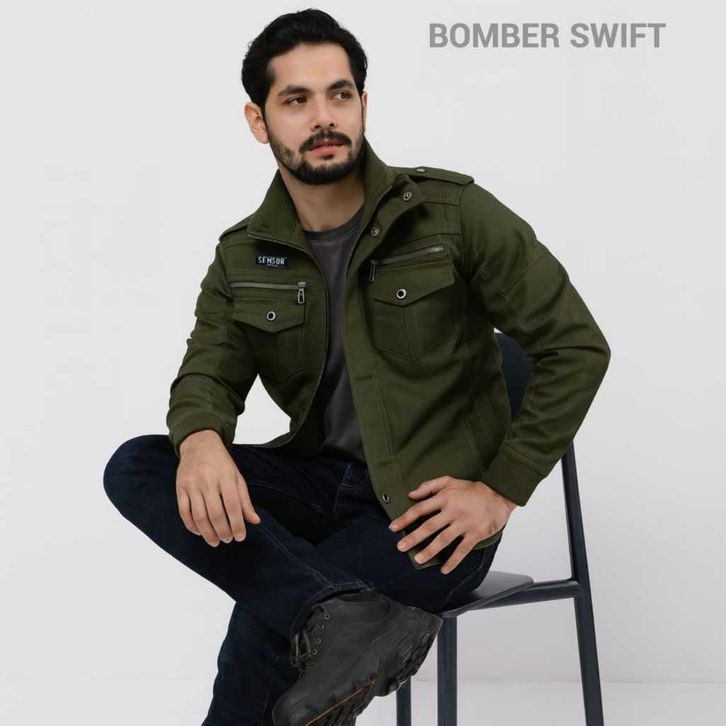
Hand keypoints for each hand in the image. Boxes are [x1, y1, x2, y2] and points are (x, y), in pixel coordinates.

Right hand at [176, 430, 260, 546]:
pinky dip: (191, 526)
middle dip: (223, 531)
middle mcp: (208, 481)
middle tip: (228, 540)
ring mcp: (192, 485)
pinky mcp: (180, 488)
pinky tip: (200, 532)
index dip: (237, 524)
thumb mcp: (237, 477)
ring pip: (199, 516)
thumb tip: (255, 521)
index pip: (232, 505)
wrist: (199, 444)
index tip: (240, 537)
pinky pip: (184, 512)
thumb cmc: (221, 463)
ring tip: (215, 541)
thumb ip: (245, 500)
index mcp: (225, 477)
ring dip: (207, 533)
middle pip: (215, 513)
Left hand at [388, 475, 516, 573]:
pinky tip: (444, 569)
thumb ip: (429, 486)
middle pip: (429, 526)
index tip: (394, 527)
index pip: (420, 509)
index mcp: (445, 498)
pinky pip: (462, 550)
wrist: (499, 494)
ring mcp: (464, 524)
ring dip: (430, 551)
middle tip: (400, 546)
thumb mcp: (450, 481)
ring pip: (443, 540)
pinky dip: (453, 560)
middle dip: (413, 537)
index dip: (405, 518)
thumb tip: (411, 494)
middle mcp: (452, 511)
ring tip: (418, 559)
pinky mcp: (475, 534)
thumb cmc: (472, 489)